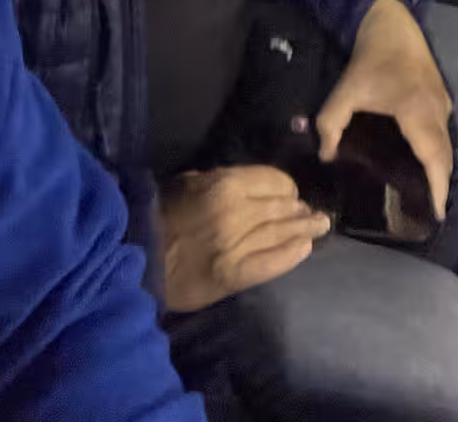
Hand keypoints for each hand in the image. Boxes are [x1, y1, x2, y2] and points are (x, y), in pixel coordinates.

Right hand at [161, 167, 329, 313]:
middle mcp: (238, 214)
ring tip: (320, 226)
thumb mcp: (190, 182)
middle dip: (300, 210)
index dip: (286, 187)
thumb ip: (222, 180)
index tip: (291, 192)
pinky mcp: (234, 276)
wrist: (137, 257)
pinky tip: (305, 249)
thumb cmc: (160, 214)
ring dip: (304, 230)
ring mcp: (238, 247)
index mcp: (225, 185)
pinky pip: (271, 264)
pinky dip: (290, 256)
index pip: (274, 181)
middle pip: (282, 208)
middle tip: (314, 212)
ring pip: (281, 234)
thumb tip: (252, 184)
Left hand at [316, 0, 451, 219]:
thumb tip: (326, 156)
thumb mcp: (346, 91)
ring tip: (427, 191)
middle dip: (440, 185)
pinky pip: (444, 132)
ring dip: (440, 167)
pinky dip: (438, 150)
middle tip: (429, 209)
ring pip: (446, 144)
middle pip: (445, 157)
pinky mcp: (441, 95)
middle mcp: (437, 112)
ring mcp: (443, 103)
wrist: (391, 22)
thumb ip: (331, 124)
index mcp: (417, 113)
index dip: (438, 188)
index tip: (438, 214)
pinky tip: (422, 158)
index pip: (434, 159)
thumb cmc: (370, 58)